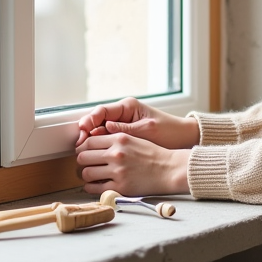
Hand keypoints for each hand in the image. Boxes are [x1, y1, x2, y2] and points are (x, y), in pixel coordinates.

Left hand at [75, 132, 190, 195]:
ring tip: (91, 176)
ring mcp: (118, 171)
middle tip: (86, 164)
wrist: (169, 169)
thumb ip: (114, 139)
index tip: (84, 152)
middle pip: (82, 157)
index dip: (82, 148)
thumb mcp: (134, 138)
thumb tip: (92, 144)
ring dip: (85, 175)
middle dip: (82, 162)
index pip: (88, 142)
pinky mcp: (120, 187)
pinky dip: (91, 187)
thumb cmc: (153, 154)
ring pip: (86, 173)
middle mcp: (116, 154)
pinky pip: (95, 188)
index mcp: (119, 139)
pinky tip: (96, 185)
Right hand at [76, 97, 200, 149]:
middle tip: (79, 144)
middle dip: (86, 131)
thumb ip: (125, 129)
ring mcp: (122, 124)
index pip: (102, 110)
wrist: (183, 137)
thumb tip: (104, 128)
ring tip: (82, 151)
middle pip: (97, 120)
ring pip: (99, 130)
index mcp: (128, 106)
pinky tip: (94, 154)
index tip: (83, 131)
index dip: (90, 120)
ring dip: (90, 140)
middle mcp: (122, 113)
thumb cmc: (168, 131)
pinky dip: (99, 145)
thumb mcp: (147, 129)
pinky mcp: (124, 134)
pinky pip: (107, 138)